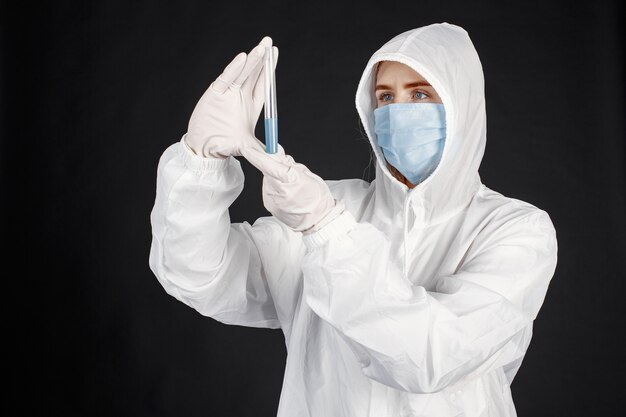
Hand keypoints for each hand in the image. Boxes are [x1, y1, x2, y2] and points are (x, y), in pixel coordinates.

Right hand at [185, 37, 278, 158]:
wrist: (205, 149)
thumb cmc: (226, 145)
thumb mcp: (250, 148)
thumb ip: (264, 151)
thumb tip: (280, 156)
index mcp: (252, 105)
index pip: (264, 83)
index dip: (269, 68)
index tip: (275, 53)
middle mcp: (241, 96)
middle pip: (254, 73)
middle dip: (262, 58)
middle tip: (269, 42)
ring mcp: (228, 94)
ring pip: (242, 73)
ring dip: (252, 60)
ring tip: (262, 48)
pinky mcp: (215, 94)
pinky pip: (226, 78)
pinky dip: (234, 69)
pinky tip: (242, 58)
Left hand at [240, 144, 339, 231]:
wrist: (317, 219)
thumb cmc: (316, 196)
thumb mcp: (306, 174)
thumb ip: (288, 163)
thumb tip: (275, 151)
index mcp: (291, 180)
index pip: (268, 165)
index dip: (256, 156)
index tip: (247, 149)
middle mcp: (278, 191)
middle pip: (267, 171)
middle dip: (273, 167)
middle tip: (289, 172)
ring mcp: (272, 200)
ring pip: (268, 180)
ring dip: (275, 179)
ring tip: (290, 188)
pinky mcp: (268, 205)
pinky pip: (268, 190)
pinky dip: (275, 189)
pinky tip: (286, 195)